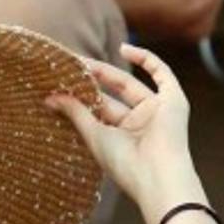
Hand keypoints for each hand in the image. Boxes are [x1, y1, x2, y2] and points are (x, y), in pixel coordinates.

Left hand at [47, 44, 193, 211]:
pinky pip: (162, 73)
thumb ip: (75, 113)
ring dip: (108, 72)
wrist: (156, 174)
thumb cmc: (123, 162)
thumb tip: (50, 97)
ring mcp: (156, 111)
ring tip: (83, 62)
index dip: (82, 96)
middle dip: (92, 80)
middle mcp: (138, 124)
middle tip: (70, 66)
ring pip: (130, 84)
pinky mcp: (174, 101)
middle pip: (113, 95)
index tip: (62, 82)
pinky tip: (124, 49)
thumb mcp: (94, 135)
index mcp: (120, 137)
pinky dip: (146, 59)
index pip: (99, 111)